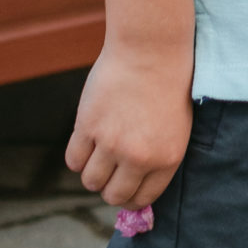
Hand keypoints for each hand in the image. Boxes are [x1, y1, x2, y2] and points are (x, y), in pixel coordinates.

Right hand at [66, 46, 194, 212]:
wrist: (151, 48)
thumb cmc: (166, 85)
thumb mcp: (175, 128)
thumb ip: (157, 160)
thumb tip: (132, 191)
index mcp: (165, 160)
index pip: (141, 199)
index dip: (129, 196)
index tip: (123, 187)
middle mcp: (138, 157)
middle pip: (112, 195)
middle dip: (109, 187)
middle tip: (108, 171)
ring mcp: (111, 142)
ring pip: (90, 181)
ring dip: (92, 172)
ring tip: (98, 153)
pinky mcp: (88, 125)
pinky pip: (73, 159)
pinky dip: (77, 155)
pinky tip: (86, 140)